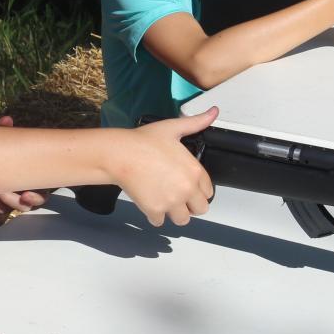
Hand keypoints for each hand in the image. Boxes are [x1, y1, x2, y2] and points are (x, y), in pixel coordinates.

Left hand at [0, 115, 48, 216]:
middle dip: (11, 200)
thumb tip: (7, 120)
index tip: (26, 195)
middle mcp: (17, 195)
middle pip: (19, 207)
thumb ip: (2, 131)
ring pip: (0, 210)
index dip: (35, 199)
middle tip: (0, 191)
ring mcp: (2, 202)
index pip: (39, 198)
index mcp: (27, 182)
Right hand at [113, 108, 216, 226]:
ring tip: (165, 202)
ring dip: (174, 213)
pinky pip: (159, 222)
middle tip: (177, 197)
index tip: (188, 186)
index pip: (208, 192)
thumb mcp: (173, 128)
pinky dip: (155, 216)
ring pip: (182, 220)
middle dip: (190, 205)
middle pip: (200, 209)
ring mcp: (171, 201)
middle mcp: (187, 189)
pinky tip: (150, 204)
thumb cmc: (143, 141)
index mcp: (195, 171)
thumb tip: (213, 112)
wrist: (120, 153)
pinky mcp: (154, 210)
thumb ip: (196, 123)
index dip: (198, 190)